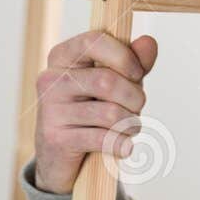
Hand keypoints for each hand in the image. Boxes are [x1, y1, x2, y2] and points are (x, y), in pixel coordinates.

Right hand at [32, 31, 158, 193]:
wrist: (60, 159)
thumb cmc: (91, 113)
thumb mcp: (115, 83)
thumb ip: (133, 62)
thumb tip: (149, 42)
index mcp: (62, 57)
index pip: (94, 40)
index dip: (124, 56)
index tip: (137, 73)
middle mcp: (50, 80)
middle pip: (107, 81)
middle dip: (134, 97)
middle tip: (137, 108)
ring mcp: (50, 110)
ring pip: (110, 114)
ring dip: (131, 124)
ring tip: (129, 129)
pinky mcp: (56, 139)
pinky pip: (103, 139)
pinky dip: (121, 145)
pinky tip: (123, 147)